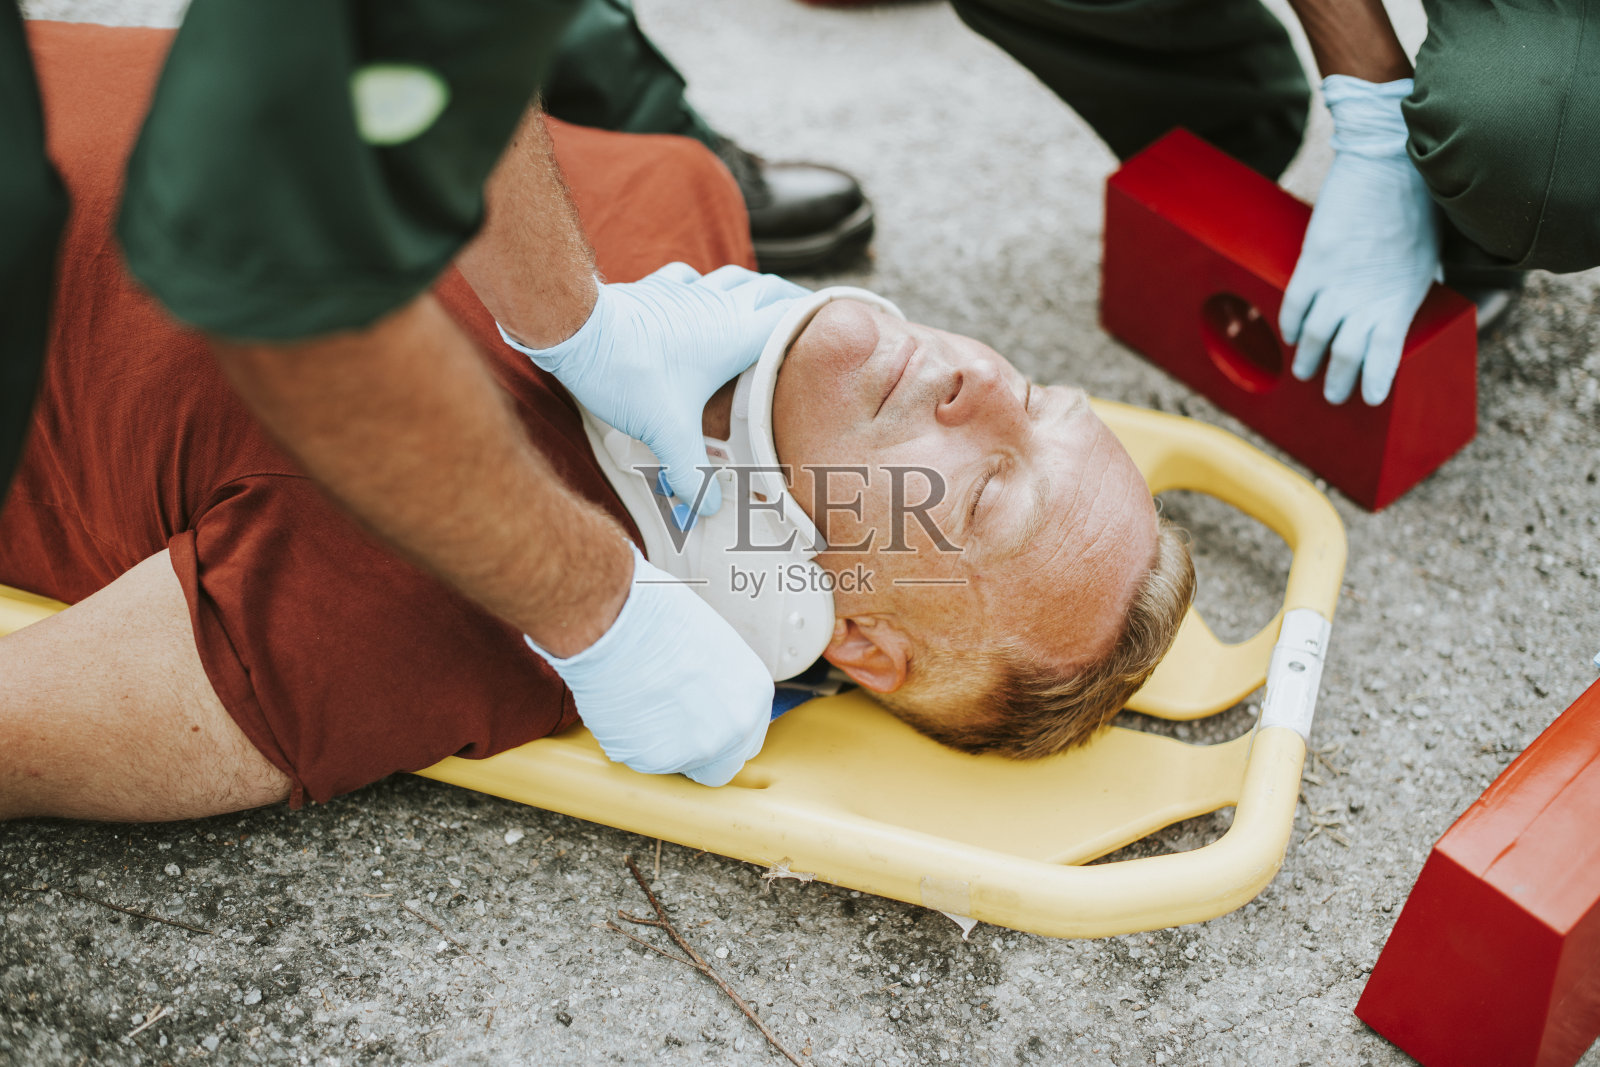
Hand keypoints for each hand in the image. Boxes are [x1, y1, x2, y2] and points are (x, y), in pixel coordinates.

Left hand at [501, 262, 807, 513]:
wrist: (577, 329)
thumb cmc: (627, 372)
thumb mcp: (664, 432)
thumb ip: (688, 474)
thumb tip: (705, 511)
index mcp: (735, 333)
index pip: (793, 318)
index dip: (817, 322)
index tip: (838, 329)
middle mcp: (719, 305)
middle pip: (770, 291)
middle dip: (790, 303)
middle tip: (803, 322)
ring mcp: (687, 291)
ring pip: (734, 277)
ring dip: (751, 289)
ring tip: (761, 306)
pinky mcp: (656, 288)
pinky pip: (689, 278)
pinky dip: (702, 286)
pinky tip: (698, 296)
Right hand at [525, 544, 773, 785]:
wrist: (615, 623)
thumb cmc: (657, 617)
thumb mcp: (713, 645)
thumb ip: (722, 684)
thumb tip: (707, 695)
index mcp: (754, 695)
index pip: (747, 740)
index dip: (720, 733)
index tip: (698, 722)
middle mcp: (735, 728)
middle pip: (720, 766)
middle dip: (697, 752)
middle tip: (668, 724)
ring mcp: (697, 748)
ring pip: (677, 764)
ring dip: (660, 744)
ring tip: (640, 702)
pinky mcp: (656, 760)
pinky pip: (643, 760)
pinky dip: (631, 741)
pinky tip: (623, 708)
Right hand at [1279, 76, 1440, 405]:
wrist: (1390, 162)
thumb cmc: (1416, 205)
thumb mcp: (1425, 255)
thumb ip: (1408, 285)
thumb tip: (1397, 304)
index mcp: (1402, 296)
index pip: (1385, 354)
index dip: (1376, 380)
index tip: (1371, 398)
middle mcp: (1368, 296)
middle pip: (1345, 353)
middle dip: (1338, 380)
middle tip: (1333, 396)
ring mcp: (1338, 281)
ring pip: (1315, 336)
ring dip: (1308, 360)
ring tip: (1304, 372)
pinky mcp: (1314, 261)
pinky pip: (1295, 305)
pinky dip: (1291, 325)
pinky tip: (1290, 336)